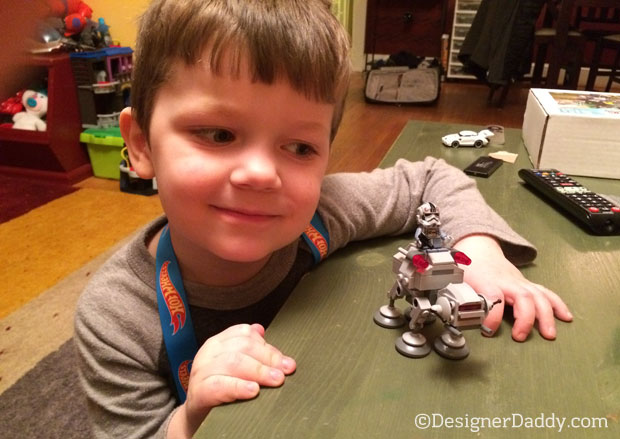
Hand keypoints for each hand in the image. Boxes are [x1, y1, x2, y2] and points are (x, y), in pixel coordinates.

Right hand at [169, 323, 295, 437]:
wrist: (196, 413)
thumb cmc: (220, 387)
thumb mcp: (234, 366)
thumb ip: (250, 350)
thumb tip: (262, 330)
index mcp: (219, 342)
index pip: (245, 334)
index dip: (267, 347)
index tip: (285, 362)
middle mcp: (209, 352)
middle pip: (242, 346)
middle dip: (268, 358)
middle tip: (285, 372)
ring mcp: (201, 370)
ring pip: (233, 362)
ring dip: (259, 371)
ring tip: (276, 380)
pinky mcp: (198, 391)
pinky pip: (219, 385)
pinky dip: (238, 387)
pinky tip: (253, 391)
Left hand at [453, 235, 572, 341]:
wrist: (478, 249)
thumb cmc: (470, 268)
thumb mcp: (458, 283)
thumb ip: (460, 300)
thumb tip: (459, 319)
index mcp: (489, 282)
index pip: (494, 297)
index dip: (493, 315)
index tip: (489, 330)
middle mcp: (508, 282)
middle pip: (524, 297)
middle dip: (527, 319)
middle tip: (520, 337)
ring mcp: (520, 283)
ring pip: (539, 296)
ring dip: (547, 316)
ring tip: (550, 334)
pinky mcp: (527, 285)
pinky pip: (546, 293)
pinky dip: (558, 305)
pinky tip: (566, 317)